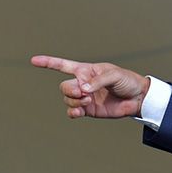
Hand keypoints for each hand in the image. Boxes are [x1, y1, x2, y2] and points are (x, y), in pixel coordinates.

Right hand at [31, 55, 150, 118]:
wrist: (137, 98)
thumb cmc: (126, 81)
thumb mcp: (114, 75)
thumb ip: (97, 80)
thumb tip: (83, 90)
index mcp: (86, 71)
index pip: (63, 65)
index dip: (48, 63)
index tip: (33, 60)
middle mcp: (82, 84)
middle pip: (64, 87)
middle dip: (71, 90)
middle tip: (85, 93)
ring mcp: (84, 98)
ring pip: (67, 99)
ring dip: (75, 101)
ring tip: (89, 100)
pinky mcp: (88, 110)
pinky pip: (73, 112)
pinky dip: (73, 112)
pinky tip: (79, 111)